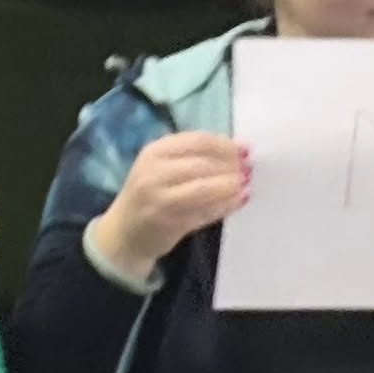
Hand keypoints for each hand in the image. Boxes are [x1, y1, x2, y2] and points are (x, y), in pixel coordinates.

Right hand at [90, 132, 247, 283]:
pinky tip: (239, 201)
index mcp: (154, 152)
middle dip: (231, 167)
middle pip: (203, 164)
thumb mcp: (162, 166)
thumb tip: (241, 149)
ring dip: (231, 187)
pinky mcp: (170, 223)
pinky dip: (225, 206)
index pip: (197, 141)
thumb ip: (195, 157)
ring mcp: (161, 199)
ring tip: (246, 185)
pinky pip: (205, 212)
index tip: (245, 150)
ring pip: (205, 189)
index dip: (225, 145)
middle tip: (249, 170)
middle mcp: (154, 173)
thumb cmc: (149, 193)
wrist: (125, 231)